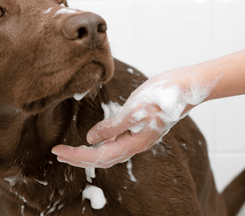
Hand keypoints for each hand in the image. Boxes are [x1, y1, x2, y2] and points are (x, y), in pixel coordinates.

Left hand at [52, 67, 212, 167]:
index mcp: (134, 142)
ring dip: (88, 153)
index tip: (58, 151)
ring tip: (71, 150)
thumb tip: (91, 139)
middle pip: (102, 159)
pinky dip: (101, 144)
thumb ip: (113, 127)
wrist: (187, 86)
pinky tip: (95, 138)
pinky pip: (116, 143)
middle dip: (78, 157)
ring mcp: (139, 137)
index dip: (76, 155)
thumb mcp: (135, 109)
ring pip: (109, 153)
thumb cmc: (164, 94)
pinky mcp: (140, 127)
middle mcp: (136, 143)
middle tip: (57, 152)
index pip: (98, 156)